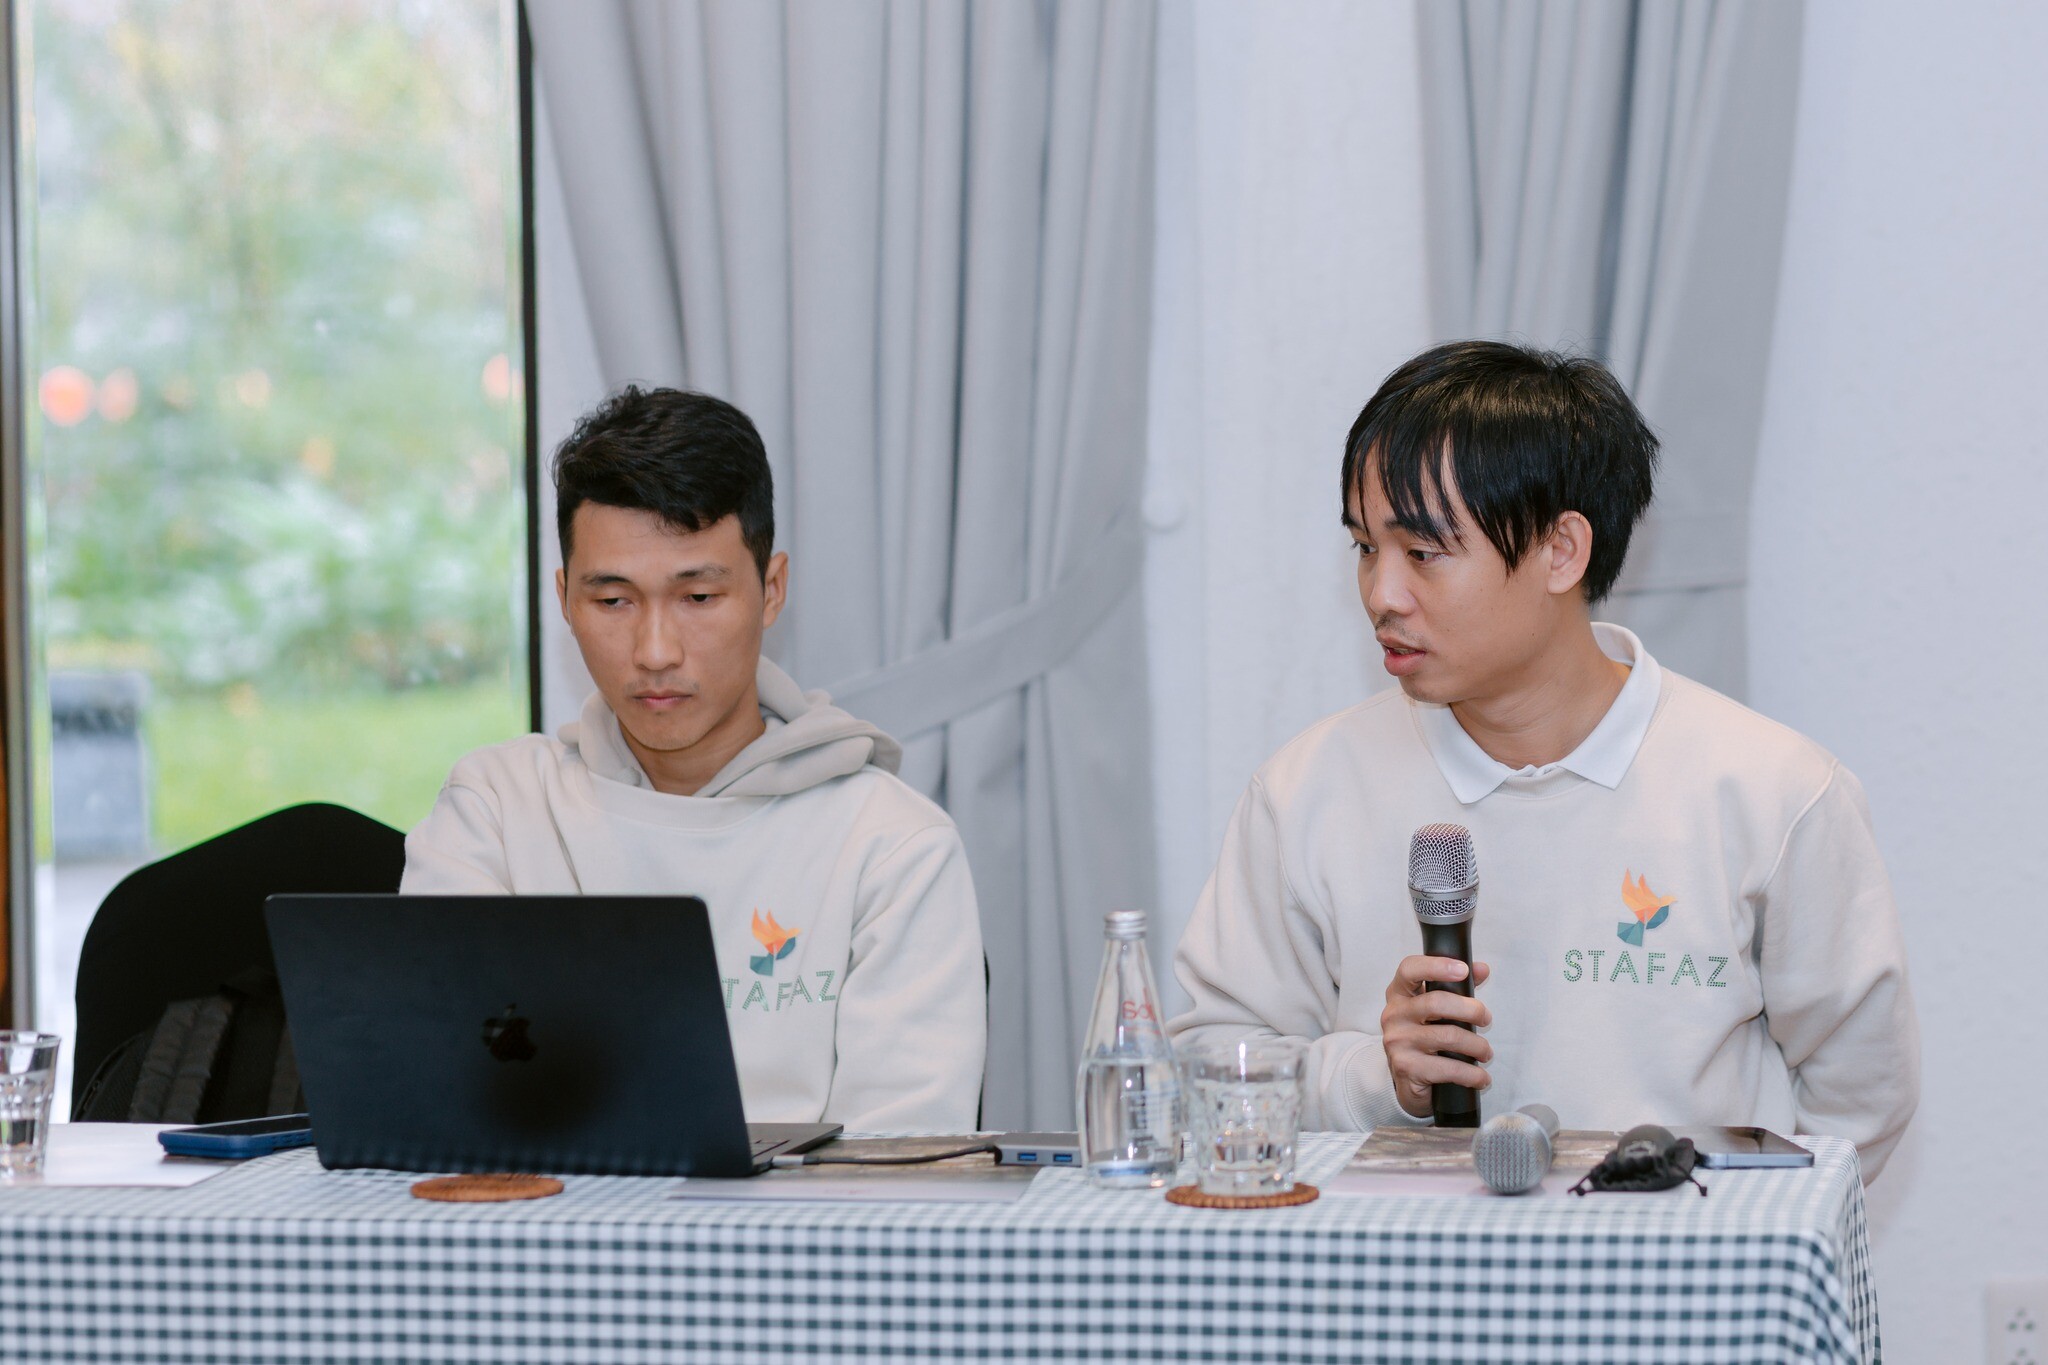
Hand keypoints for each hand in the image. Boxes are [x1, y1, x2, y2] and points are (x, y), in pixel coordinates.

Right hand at [1381, 954, 1492, 1118]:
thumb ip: (1458, 987)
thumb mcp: (1436, 1010)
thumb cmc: (1425, 1037)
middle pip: (1436, 1002)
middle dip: (1471, 1010)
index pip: (1410, 970)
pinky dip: (1472, 1074)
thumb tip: (1482, 969)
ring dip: (1477, 1046)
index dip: (1436, 965)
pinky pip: (1449, 1068)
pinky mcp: (1407, 1068)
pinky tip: (1481, 1077)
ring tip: (1485, 1052)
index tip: (1463, 970)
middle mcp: (1394, 1015)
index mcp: (1399, 994)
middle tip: (1486, 1019)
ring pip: (1448, 1036)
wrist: (1407, 1081)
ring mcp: (1398, 1042)